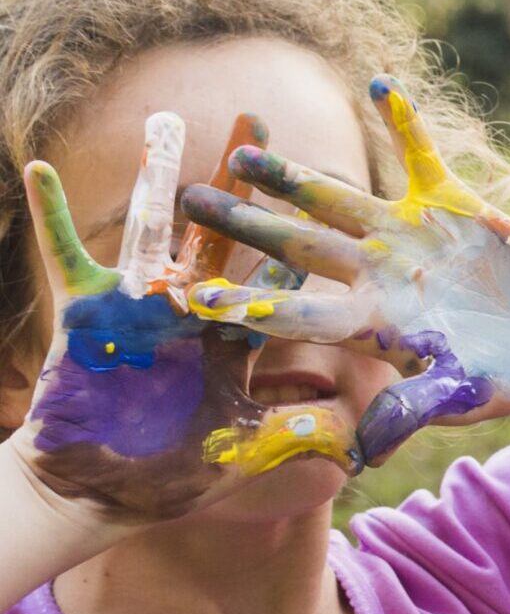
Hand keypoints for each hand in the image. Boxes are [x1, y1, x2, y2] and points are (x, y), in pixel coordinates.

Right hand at [7, 114, 347, 523]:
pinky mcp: (86, 311)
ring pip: (152, 229)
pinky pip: (64, 253)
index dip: (307, 244)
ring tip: (165, 119)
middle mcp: (192, 311)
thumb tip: (364, 438)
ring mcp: (138, 306)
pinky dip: (51, 213)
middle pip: (225, 235)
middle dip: (241, 182)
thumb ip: (297, 437)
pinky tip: (42, 170)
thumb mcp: (242, 454)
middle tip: (260, 120)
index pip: (281, 282)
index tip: (336, 196)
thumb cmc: (169, 480)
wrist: (94, 494)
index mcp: (235, 339)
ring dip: (156, 176)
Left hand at [181, 77, 509, 466]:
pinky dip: (404, 121)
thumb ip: (411, 411)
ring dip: (294, 174)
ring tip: (248, 152)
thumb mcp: (461, 398)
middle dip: (245, 223)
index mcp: (372, 320)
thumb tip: (361, 451)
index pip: (300, 312)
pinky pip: (420, 155)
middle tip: (193, 201)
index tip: (197, 297)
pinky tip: (380, 85)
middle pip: (297, 243)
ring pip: (337, 196)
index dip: (250, 304)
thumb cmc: (502, 372)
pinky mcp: (447, 203)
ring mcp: (406, 233)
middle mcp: (375, 271)